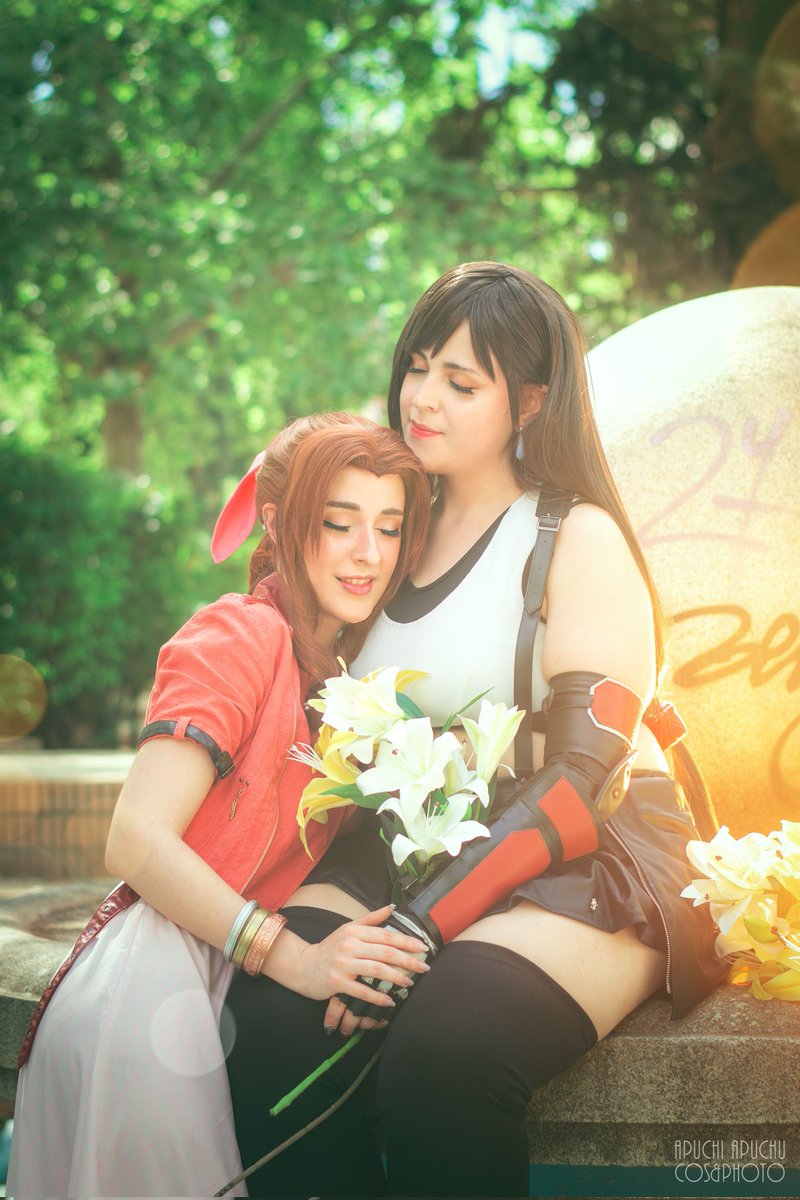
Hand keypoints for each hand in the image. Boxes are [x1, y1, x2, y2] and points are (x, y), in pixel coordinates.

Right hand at [296, 905, 430, 1035]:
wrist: (302, 965)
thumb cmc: (329, 948)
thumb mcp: (348, 928)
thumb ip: (371, 919)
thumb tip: (391, 908)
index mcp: (354, 931)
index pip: (386, 935)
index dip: (407, 941)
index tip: (423, 947)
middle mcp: (349, 946)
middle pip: (385, 952)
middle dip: (408, 960)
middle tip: (424, 967)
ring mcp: (343, 964)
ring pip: (377, 970)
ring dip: (396, 978)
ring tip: (410, 983)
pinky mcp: (337, 982)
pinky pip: (362, 991)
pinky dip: (378, 996)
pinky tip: (389, 1000)